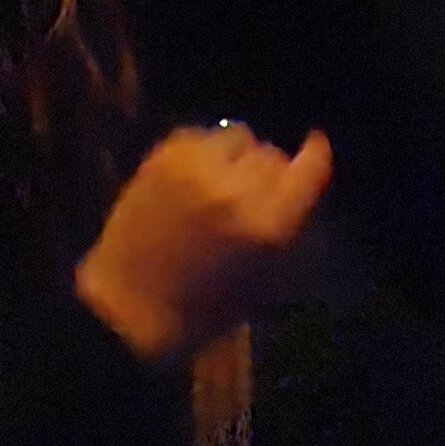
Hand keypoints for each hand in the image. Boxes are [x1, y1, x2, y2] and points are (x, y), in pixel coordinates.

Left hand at [75, 123, 333, 363]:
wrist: (129, 307)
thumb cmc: (203, 310)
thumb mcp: (268, 282)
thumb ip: (294, 229)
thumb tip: (306, 189)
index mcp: (269, 225)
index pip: (310, 166)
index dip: (315, 154)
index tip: (314, 149)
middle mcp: (236, 188)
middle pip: (272, 153)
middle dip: (270, 170)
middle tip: (257, 191)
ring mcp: (197, 167)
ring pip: (238, 136)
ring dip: (237, 156)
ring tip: (224, 179)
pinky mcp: (164, 156)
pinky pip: (201, 135)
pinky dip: (205, 151)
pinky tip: (196, 175)